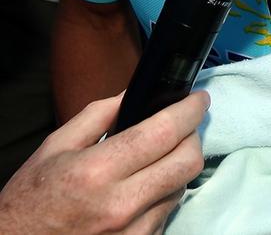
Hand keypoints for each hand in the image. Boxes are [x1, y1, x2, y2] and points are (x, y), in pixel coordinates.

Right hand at [0, 91, 208, 234]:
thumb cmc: (32, 199)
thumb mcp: (56, 147)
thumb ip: (99, 114)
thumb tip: (134, 94)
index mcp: (99, 171)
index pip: (164, 133)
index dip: (189, 110)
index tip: (199, 98)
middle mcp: (122, 205)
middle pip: (187, 162)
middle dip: (193, 136)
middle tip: (186, 124)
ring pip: (180, 189)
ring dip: (178, 167)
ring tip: (159, 157)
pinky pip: (164, 216)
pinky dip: (163, 196)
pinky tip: (145, 188)